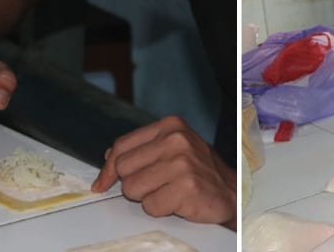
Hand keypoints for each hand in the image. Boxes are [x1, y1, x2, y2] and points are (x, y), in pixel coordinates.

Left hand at [93, 116, 237, 228]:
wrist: (231, 191)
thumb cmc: (198, 171)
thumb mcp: (173, 148)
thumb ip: (142, 149)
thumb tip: (109, 157)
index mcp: (171, 126)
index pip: (122, 146)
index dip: (108, 168)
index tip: (102, 182)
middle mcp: (177, 140)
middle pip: (124, 169)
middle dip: (133, 182)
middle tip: (155, 184)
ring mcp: (182, 163)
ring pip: (133, 189)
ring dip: (147, 197)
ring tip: (168, 191)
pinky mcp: (186, 187)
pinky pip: (150, 206)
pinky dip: (160, 208)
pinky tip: (177, 201)